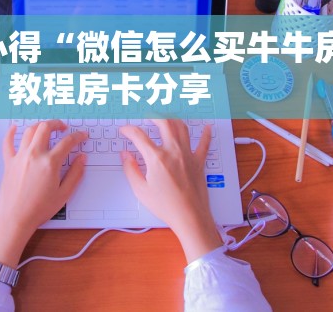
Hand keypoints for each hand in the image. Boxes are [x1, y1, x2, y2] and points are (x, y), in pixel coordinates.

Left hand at [0, 120, 86, 267]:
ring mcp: (20, 157)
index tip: (82, 136)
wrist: (15, 219)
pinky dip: (11, 133)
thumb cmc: (39, 209)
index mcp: (50, 163)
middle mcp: (34, 155)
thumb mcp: (64, 194)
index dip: (78, 136)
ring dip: (39, 126)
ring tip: (46, 129)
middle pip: (45, 128)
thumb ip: (75, 174)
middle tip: (63, 127)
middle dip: (56, 124)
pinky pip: (8, 143)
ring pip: (29, 131)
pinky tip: (15, 128)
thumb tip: (82, 158)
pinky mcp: (9, 162)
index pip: (67, 142)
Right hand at [120, 119, 222, 262]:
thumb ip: (130, 169)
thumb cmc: (167, 206)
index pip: (139, 136)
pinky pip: (204, 144)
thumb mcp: (141, 190)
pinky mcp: (199, 163)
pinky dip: (206, 134)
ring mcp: (188, 155)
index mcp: (156, 158)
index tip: (125, 130)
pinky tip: (208, 128)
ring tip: (167, 117)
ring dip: (173, 119)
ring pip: (182, 128)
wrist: (190, 217)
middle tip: (146, 115)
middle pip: (164, 123)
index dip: (129, 130)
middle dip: (153, 115)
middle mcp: (173, 152)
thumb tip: (125, 156)